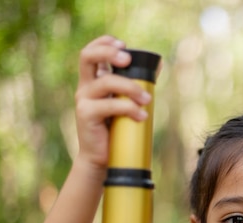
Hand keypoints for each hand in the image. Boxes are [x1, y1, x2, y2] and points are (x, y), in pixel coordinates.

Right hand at [74, 35, 152, 168]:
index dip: (104, 43)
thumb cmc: (116, 129)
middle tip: (128, 59)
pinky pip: (109, 105)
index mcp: (94, 80)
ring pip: (105, 81)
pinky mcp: (86, 114)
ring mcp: (83, 99)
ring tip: (148, 100)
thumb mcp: (126, 102)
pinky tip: (141, 116)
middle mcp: (86, 86)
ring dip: (131, 88)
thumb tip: (158, 66)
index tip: (124, 45)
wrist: (102, 158)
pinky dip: (129, 108)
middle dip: (109, 53)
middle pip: (87, 57)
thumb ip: (137, 84)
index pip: (91, 52)